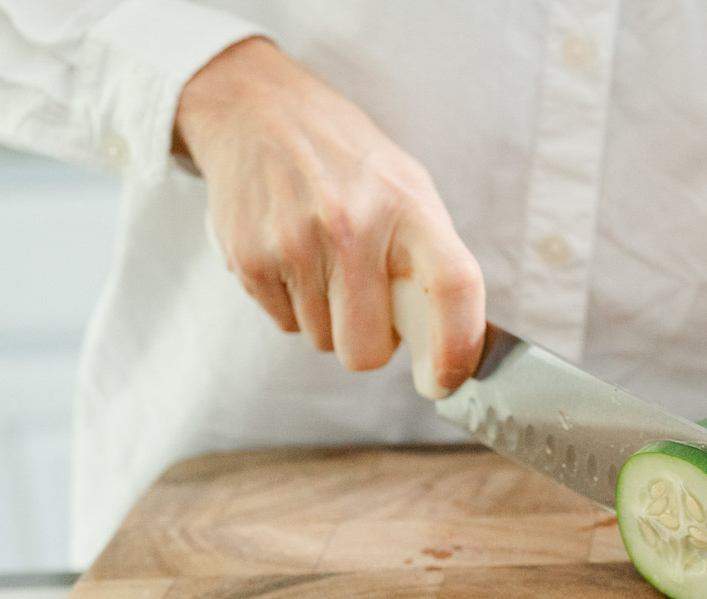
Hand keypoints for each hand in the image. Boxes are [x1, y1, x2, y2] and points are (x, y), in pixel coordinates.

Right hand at [173, 37, 483, 394]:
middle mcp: (352, 227)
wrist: (259, 111)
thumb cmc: (348, 163)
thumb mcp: (408, 190)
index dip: (456, 347)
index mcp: (408, 208)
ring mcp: (294, 245)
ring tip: (326, 262)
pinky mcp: (249, 259)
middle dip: (371, 342)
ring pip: (324, 343)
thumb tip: (457, 344)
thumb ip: (433, 260)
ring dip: (330, 319)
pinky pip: (286, 325)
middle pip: (367, 350)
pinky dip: (295, 304)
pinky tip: (293, 256)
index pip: (452, 287)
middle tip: (369, 301)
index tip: (447, 379)